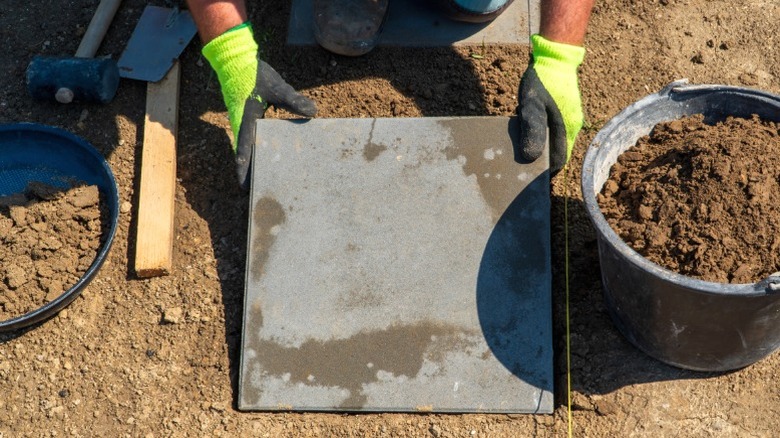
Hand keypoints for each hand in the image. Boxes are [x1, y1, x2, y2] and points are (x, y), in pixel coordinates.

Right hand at [203, 23, 316, 187]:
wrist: (236, 60)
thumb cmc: (253, 74)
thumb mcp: (277, 87)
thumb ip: (294, 101)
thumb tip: (313, 112)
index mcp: (246, 121)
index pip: (244, 150)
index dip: (244, 170)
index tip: (244, 187)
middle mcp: (241, 125)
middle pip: (245, 153)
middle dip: (251, 171)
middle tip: (259, 189)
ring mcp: (242, 121)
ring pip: (248, 146)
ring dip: (254, 160)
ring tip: (265, 176)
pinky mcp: (246, 117)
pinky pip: (251, 137)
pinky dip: (258, 147)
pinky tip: (270, 152)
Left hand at [516, 35, 585, 171]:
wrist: (554, 56)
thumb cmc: (542, 80)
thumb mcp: (531, 105)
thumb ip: (532, 129)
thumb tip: (530, 157)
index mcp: (566, 128)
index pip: (559, 161)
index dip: (545, 171)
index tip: (527, 175)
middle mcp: (572, 126)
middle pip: (557, 152)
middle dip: (541, 160)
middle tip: (520, 162)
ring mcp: (570, 118)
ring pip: (555, 141)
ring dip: (541, 145)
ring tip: (521, 144)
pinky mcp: (565, 111)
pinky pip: (554, 129)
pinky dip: (541, 133)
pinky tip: (527, 127)